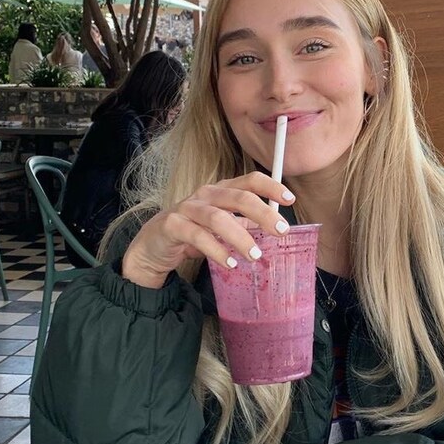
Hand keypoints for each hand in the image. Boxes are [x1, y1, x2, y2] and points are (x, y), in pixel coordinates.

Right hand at [121, 172, 294, 288]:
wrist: (153, 245)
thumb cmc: (192, 231)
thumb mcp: (222, 226)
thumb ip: (245, 224)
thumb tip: (275, 226)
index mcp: (220, 190)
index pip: (249, 180)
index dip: (271, 187)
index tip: (290, 199)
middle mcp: (205, 194)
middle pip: (238, 197)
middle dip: (263, 213)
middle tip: (282, 231)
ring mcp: (187, 208)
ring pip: (218, 218)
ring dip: (240, 237)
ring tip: (255, 256)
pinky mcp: (172, 225)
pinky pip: (197, 236)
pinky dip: (216, 250)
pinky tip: (229, 263)